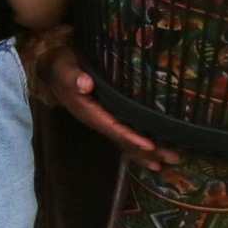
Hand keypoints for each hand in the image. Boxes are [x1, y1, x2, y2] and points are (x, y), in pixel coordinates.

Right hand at [40, 45, 179, 166]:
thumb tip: (85, 84)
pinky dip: (140, 146)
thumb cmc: (62, 67)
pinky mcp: (107, 117)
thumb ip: (73, 77)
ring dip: (148, 152)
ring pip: (127, 141)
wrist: (54, 69)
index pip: (112, 128)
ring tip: (171, 160)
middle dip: (148, 150)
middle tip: (173, 158)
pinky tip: (154, 153)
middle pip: (125, 140)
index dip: (131, 138)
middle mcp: (97, 121)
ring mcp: (103, 121)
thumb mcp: (65, 69)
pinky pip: (125, 135)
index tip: (149, 146)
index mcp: (89, 112)